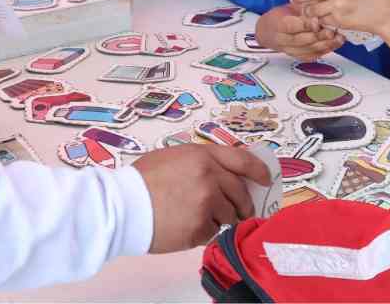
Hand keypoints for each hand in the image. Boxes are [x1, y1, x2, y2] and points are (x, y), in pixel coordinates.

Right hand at [133, 144, 268, 252]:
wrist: (123, 206)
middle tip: (240, 210)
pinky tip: (186, 226)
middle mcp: (210, 178)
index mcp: (203, 156)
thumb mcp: (174, 157)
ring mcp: (207, 204)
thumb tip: (223, 173)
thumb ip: (201, 162)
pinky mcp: (200, 228)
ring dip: (220, 218)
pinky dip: (204, 232)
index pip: (243, 160)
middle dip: (243, 204)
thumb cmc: (142, 180)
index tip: (266, 180)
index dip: (258, 170)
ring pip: (229, 215)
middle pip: (240, 193)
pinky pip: (213, 232)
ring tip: (197, 217)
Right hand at [255, 4, 343, 60]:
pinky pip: (313, 55)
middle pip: (302, 40)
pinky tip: (335, 44)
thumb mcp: (290, 7)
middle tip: (332, 31)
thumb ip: (304, 7)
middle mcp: (283, 40)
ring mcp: (291, 50)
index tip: (317, 20)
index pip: (291, 26)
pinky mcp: (299, 57)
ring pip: (309, 49)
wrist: (269, 32)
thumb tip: (320, 3)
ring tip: (339, 38)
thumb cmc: (281, 17)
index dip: (305, 25)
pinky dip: (326, 50)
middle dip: (319, 36)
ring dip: (325, 44)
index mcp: (279, 24)